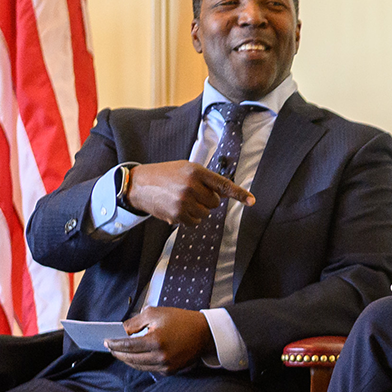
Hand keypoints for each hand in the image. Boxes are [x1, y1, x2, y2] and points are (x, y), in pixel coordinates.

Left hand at [106, 306, 213, 373]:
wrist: (204, 333)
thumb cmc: (181, 320)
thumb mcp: (155, 313)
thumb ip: (135, 322)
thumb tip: (121, 331)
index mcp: (155, 340)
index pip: (127, 346)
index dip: (114, 344)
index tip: (106, 342)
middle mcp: (160, 356)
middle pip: (131, 359)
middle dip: (118, 354)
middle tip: (111, 348)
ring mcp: (166, 366)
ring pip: (139, 366)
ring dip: (128, 360)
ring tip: (121, 353)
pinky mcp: (170, 371)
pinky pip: (150, 369)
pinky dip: (141, 364)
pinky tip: (137, 357)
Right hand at [124, 161, 254, 225]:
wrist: (139, 184)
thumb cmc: (166, 175)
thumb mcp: (186, 169)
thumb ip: (205, 179)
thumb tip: (224, 194)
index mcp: (196, 171)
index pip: (223, 184)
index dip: (239, 194)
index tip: (252, 201)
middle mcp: (191, 186)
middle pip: (215, 202)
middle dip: (207, 200)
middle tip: (192, 193)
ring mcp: (184, 201)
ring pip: (206, 214)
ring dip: (198, 210)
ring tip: (182, 200)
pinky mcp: (178, 214)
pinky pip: (195, 222)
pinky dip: (190, 218)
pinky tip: (178, 208)